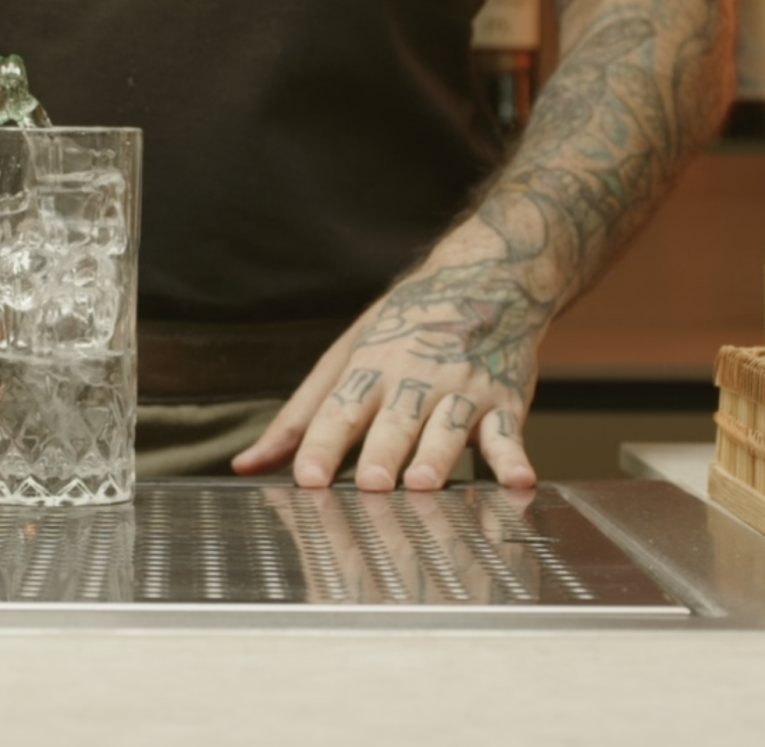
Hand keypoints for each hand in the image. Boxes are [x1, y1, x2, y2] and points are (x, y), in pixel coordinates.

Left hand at [231, 266, 543, 491]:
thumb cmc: (404, 326)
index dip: (322, 445)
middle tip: (368, 486)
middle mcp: (415, 379)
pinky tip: (519, 479)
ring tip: (422, 484)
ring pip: (447, 428)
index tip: (306, 479)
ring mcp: (462, 390)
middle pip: (395, 423)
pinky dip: (515, 457)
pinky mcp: (504, 402)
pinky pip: (509, 433)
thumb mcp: (346, 357)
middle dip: (381, 454)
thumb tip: (246, 464)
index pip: (339, 411)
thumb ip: (299, 418)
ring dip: (436, 457)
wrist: (486, 278)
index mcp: (369, 369)